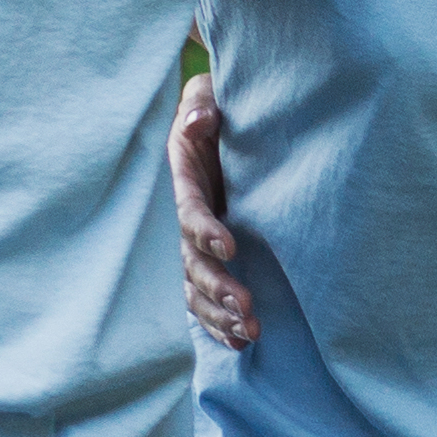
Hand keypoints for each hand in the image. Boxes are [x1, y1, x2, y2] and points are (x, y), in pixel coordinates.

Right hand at [172, 76, 254, 353]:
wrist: (223, 116)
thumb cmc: (220, 104)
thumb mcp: (209, 93)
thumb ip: (203, 105)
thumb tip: (202, 119)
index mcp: (186, 180)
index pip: (190, 211)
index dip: (204, 229)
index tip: (230, 245)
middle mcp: (187, 218)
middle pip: (192, 262)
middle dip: (217, 286)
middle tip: (247, 307)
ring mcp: (196, 242)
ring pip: (198, 287)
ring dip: (220, 313)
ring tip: (250, 333)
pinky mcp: (210, 258)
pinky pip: (206, 298)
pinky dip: (220, 323)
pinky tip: (243, 343)